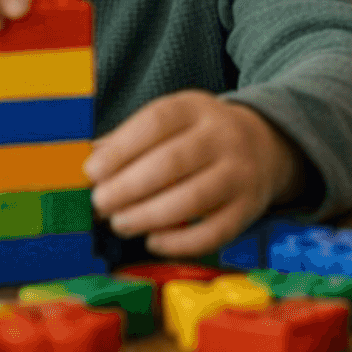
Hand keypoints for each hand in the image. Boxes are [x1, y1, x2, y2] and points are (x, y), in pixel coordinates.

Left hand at [88, 92, 305, 258]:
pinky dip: (179, 243)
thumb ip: (128, 142)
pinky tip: (153, 241)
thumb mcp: (170, 123)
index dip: (121, 149)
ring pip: (192, 199)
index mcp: (196, 108)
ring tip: (120, 223)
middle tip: (101, 203)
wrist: (265, 146)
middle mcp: (223, 136)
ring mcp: (240, 173)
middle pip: (172, 162)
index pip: (156, 122)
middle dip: (128, 187)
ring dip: (148, 216)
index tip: (92, 172)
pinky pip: (213, 232)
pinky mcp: (249, 208)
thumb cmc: (198, 138)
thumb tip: (87, 169)